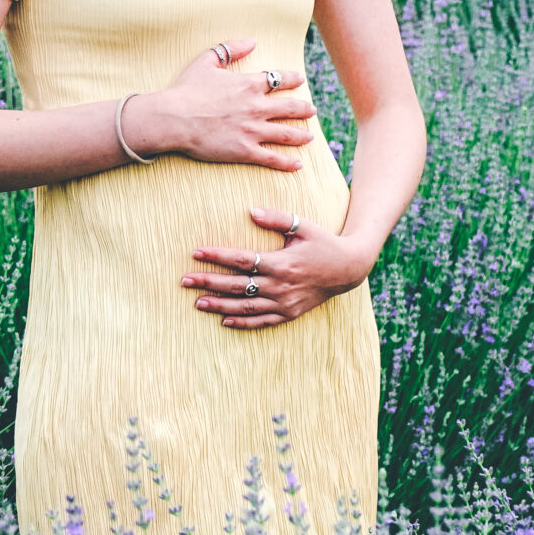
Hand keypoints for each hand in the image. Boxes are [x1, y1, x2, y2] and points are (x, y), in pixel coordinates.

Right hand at [126, 40, 312, 171]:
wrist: (175, 118)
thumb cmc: (187, 89)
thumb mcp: (208, 61)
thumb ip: (231, 49)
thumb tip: (252, 41)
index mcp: (249, 85)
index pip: (278, 80)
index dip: (292, 79)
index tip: (300, 79)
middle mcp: (256, 107)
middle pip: (290, 108)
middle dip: (304, 109)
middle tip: (312, 110)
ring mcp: (253, 130)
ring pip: (287, 134)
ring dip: (301, 135)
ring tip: (310, 136)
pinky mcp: (245, 150)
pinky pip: (272, 158)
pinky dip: (287, 162)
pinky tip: (298, 164)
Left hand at [181, 206, 373, 330]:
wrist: (348, 269)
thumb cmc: (323, 242)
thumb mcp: (303, 225)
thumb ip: (277, 218)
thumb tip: (250, 211)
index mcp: (281, 263)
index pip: (241, 259)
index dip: (217, 256)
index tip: (196, 253)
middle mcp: (280, 286)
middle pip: (236, 285)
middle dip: (208, 282)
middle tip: (184, 280)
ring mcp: (284, 303)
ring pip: (245, 306)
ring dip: (219, 305)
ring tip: (197, 302)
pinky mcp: (289, 314)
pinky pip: (261, 321)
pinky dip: (242, 322)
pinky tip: (224, 321)